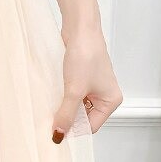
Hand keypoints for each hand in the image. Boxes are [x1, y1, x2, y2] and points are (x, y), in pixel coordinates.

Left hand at [52, 25, 122, 140]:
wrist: (80, 27)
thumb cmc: (85, 55)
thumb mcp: (75, 89)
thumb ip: (66, 113)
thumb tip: (59, 134)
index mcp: (110, 101)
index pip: (91, 125)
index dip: (74, 129)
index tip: (56, 133)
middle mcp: (103, 93)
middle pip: (83, 115)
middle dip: (68, 116)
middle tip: (50, 119)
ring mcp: (92, 83)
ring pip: (75, 102)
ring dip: (63, 103)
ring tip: (50, 104)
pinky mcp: (80, 74)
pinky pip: (71, 90)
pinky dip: (61, 93)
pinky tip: (51, 92)